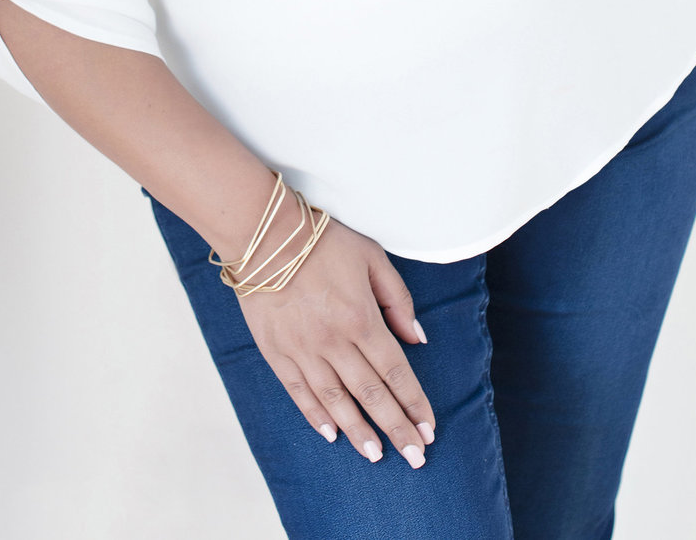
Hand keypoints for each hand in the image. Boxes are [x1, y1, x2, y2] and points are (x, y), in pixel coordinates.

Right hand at [235, 211, 435, 468]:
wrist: (266, 236)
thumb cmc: (324, 241)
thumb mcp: (372, 258)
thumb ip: (398, 299)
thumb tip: (416, 339)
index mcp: (362, 319)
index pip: (395, 372)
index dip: (414, 404)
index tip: (429, 430)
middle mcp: (335, 342)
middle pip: (372, 395)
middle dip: (396, 429)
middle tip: (415, 458)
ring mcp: (304, 350)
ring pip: (336, 401)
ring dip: (359, 432)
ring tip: (375, 456)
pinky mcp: (277, 353)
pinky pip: (300, 392)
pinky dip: (316, 416)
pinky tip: (331, 434)